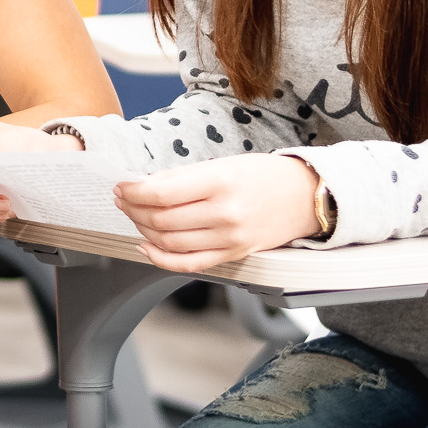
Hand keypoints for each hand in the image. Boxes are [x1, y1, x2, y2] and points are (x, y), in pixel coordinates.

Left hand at [114, 154, 322, 271]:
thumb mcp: (222, 164)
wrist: (306, 197)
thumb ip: (182, 177)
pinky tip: (146, 246)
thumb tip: (144, 184)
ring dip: (143, 229)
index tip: (121, 186)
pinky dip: (161, 259)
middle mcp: (224, 213)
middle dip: (133, 209)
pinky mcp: (233, 255)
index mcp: (219, 182)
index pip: (161, 193)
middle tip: (122, 199)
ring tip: (133, 216)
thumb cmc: (263, 175)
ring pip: (169, 242)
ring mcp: (229, 239)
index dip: (133, 191)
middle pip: (161, 220)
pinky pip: (188, 264)